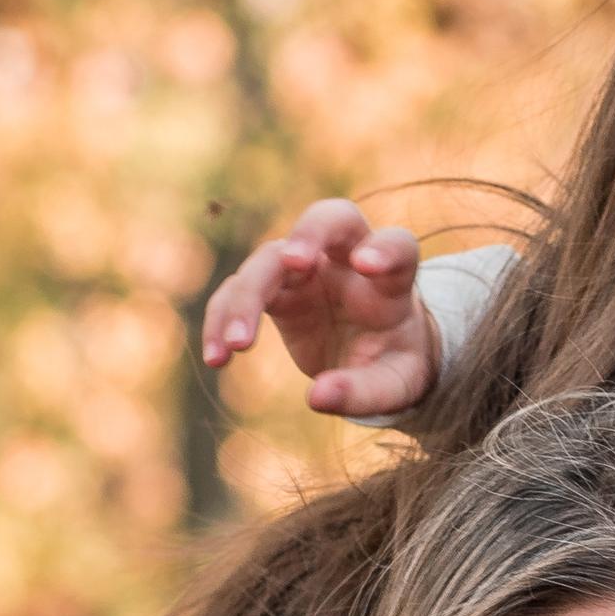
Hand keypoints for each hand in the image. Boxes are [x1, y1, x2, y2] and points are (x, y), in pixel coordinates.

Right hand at [200, 197, 443, 416]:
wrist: (372, 361)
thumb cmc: (390, 364)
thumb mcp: (392, 387)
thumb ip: (364, 392)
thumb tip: (318, 397)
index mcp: (391, 281)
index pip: (397, 246)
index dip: (385, 249)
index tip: (368, 265)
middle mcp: (347, 261)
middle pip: (330, 218)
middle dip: (310, 232)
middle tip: (294, 262)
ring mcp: (306, 270)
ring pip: (270, 258)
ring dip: (248, 296)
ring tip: (239, 345)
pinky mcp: (274, 288)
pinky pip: (238, 290)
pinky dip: (223, 319)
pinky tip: (217, 358)